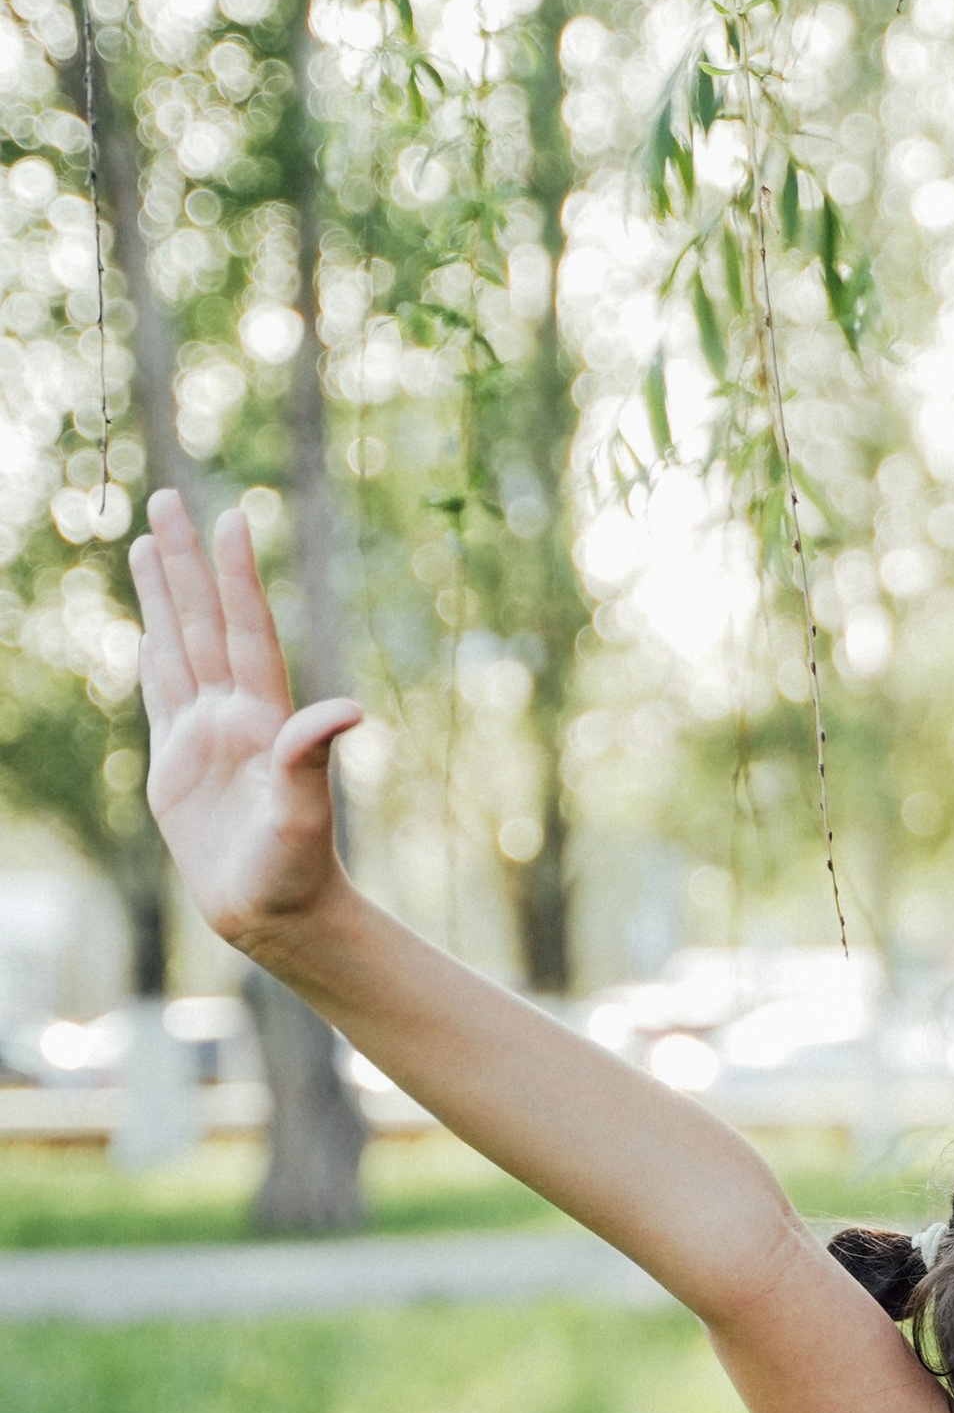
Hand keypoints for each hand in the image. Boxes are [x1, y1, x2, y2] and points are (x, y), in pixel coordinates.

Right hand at [129, 492, 361, 947]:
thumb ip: (312, 757)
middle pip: (202, 621)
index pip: (246, 630)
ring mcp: (203, 737)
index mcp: (264, 718)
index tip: (234, 518)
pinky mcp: (176, 766)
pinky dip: (153, 658)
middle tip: (168, 498)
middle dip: (186, 562)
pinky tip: (147, 626)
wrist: (274, 914)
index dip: (237, 576)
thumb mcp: (305, 813)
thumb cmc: (296, 870)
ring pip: (177, 647)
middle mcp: (234, 716)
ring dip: (164, 596)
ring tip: (150, 542)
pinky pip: (161, 697)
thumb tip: (348, 710)